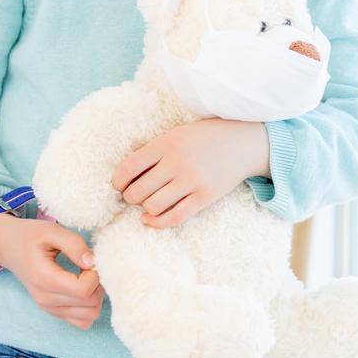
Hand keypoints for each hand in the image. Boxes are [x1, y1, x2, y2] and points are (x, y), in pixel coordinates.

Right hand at [0, 214, 103, 329]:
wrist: (8, 246)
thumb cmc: (30, 236)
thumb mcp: (52, 230)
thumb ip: (75, 245)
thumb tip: (93, 263)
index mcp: (44, 278)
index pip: (83, 290)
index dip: (95, 276)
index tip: (89, 261)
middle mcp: (45, 299)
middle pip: (90, 306)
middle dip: (98, 286)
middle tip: (89, 268)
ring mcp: (48, 308)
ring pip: (89, 317)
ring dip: (95, 298)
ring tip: (86, 278)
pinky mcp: (52, 311)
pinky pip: (81, 322)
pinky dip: (88, 308)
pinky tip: (82, 289)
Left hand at [112, 118, 269, 229]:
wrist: (241, 142)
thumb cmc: (201, 139)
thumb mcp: (173, 135)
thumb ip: (151, 152)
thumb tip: (124, 176)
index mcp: (165, 144)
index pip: (128, 167)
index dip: (117, 181)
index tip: (118, 185)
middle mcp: (176, 163)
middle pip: (138, 191)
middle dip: (129, 196)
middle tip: (133, 194)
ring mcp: (192, 181)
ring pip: (153, 206)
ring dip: (144, 208)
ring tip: (146, 202)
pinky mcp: (205, 197)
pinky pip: (175, 217)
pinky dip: (157, 222)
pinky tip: (149, 219)